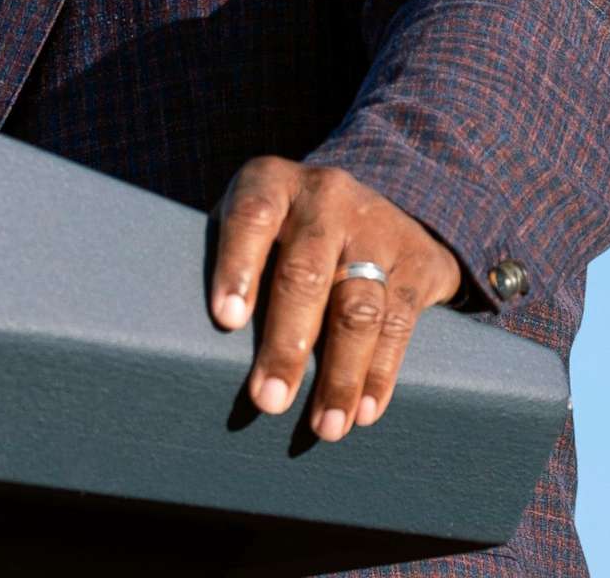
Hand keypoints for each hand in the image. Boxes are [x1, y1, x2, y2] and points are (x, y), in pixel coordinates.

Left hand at [209, 156, 463, 441]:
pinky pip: (398, 324)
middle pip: (305, 274)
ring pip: (357, 308)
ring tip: (324, 428)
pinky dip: (380, 374)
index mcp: (273, 182)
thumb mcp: (253, 224)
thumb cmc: (283, 230)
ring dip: (339, 375)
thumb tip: (194, 350)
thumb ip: (230, 264)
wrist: (376, 203)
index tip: (225, 320)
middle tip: (268, 401)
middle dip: (286, 344)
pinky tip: (364, 411)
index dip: (237, 266)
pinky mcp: (415, 261)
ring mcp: (375, 228)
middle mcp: (326, 198)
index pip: (252, 217)